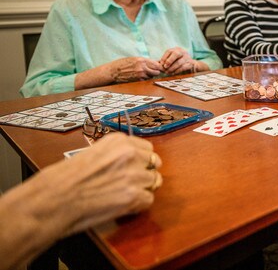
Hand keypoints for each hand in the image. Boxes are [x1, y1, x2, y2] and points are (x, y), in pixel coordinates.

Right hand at [46, 133, 161, 233]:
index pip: (148, 148)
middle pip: (154, 164)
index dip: (142, 161)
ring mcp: (134, 175)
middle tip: (130, 184)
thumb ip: (115, 154)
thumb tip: (133, 161)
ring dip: (142, 190)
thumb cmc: (66, 178)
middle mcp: (130, 154)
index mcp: (119, 141)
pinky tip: (122, 205)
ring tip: (123, 195)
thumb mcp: (93, 153)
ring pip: (153, 182)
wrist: (54, 198)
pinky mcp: (133, 196)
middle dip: (145, 173)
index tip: (136, 168)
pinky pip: (148, 200)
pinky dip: (138, 205)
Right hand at [108, 57, 163, 81]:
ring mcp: (140, 75)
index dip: (159, 66)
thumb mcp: (135, 59)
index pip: (157, 64)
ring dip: (150, 75)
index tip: (160, 67)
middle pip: (157, 71)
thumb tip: (156, 62)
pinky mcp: (137, 80)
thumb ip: (145, 61)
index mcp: (142, 60)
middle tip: (154, 71)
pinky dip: (145, 79)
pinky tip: (140, 76)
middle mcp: (142, 67)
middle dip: (156, 71)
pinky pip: (145, 80)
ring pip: (151, 76)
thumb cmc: (123, 63)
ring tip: (144, 73)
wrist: (113, 71)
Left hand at [159, 47, 194, 74]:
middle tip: (165, 67)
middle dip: (169, 61)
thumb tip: (156, 64)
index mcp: (177, 49)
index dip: (164, 57)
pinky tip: (173, 73)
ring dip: (172, 68)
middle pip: (176, 54)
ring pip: (179, 62)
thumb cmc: (179, 62)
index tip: (161, 64)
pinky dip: (177, 71)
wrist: (192, 65)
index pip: (169, 51)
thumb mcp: (173, 59)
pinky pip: (183, 67)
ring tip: (167, 72)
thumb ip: (166, 60)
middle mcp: (182, 52)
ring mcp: (187, 57)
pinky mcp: (190, 64)